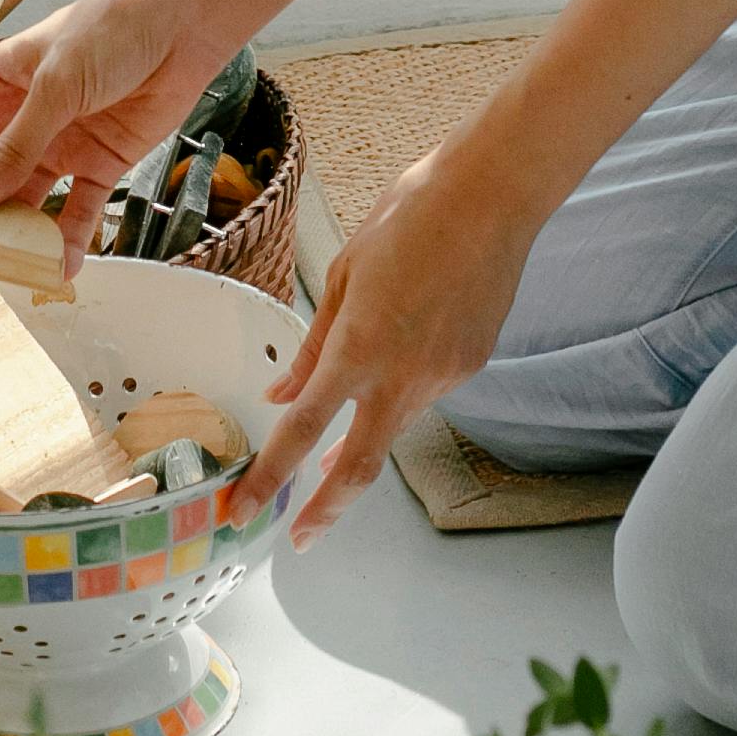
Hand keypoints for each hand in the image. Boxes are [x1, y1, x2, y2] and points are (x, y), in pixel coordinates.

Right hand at [0, 0, 230, 256]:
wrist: (185, 23)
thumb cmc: (113, 27)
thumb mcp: (55, 83)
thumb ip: (17, 144)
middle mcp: (21, 119)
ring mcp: (60, 144)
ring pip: (26, 201)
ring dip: (18, 236)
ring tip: (13, 269)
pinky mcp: (100, 163)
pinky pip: (77, 209)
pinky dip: (68, 239)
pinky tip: (61, 267)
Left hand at [245, 146, 537, 540]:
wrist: (491, 197)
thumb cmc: (409, 218)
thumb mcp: (344, 275)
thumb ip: (314, 344)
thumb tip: (283, 391)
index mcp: (358, 347)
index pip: (302, 430)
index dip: (269, 478)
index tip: (245, 510)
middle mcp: (402, 374)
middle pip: (360, 466)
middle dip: (325, 511)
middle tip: (299, 538)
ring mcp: (444, 376)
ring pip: (395, 424)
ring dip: (363, 439)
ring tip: (336, 452)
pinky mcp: (471, 366)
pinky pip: (427, 391)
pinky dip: (403, 389)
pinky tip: (407, 348)